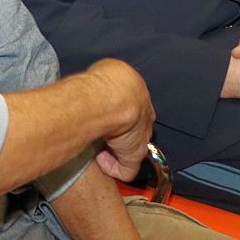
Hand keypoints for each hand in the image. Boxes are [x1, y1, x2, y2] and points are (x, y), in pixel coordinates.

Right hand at [84, 59, 155, 181]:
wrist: (114, 98)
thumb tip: (101, 81)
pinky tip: (99, 159)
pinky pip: (125, 169)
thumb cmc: (108, 81)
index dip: (117, 113)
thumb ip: (109, 78)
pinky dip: (112, 168)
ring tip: (94, 145)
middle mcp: (144, 118)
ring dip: (112, 150)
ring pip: (129, 150)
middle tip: (98, 131)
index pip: (133, 108)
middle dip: (117, 132)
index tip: (102, 114)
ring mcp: (141, 138)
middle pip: (133, 129)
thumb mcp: (109, 69)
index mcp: (139, 95)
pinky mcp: (134, 156)